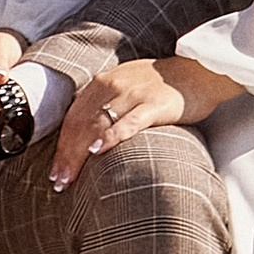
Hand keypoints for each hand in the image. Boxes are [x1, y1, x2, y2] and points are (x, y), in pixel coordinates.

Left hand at [48, 53, 231, 191]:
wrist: (198, 73)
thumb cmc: (162, 86)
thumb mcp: (127, 86)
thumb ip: (107, 104)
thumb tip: (87, 135)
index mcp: (104, 82)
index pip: (74, 116)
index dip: (62, 144)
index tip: (55, 170)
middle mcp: (113, 85)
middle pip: (81, 123)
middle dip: (66, 154)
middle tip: (58, 181)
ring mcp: (133, 94)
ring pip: (97, 124)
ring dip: (79, 152)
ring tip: (70, 177)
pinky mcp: (154, 104)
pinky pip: (128, 121)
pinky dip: (110, 136)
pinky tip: (97, 151)